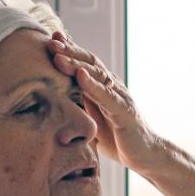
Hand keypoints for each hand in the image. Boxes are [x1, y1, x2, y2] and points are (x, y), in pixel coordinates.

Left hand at [46, 31, 161, 172]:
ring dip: (76, 64)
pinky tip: (80, 75)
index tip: (50, 40)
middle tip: (50, 43)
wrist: (144, 155)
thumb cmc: (117, 139)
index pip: (84, 63)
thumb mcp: (92, 119)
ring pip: (97, 74)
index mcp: (103, 87)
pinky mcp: (124, 111)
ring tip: (58, 56)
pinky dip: (92, 85)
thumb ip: (79, 106)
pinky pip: (107, 96)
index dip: (69, 50)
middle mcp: (112, 86)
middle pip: (89, 62)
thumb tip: (53, 100)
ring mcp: (119, 96)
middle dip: (69, 51)